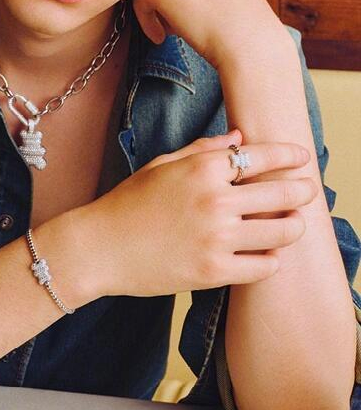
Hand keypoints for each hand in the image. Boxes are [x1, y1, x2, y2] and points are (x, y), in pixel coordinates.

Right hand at [75, 130, 314, 298]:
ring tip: (293, 225)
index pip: (262, 156)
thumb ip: (204, 149)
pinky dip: (271, 260)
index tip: (302, 159)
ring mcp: (217, 238)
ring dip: (293, 227)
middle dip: (303, 191)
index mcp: (202, 168)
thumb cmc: (128, 202)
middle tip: (310, 191)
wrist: (100, 247)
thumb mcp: (163, 165)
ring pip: (280, 232)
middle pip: (281, 194)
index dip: (289, 156)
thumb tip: (241, 138)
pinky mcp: (214, 271)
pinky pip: (263, 266)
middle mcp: (214, 200)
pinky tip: (267, 254)